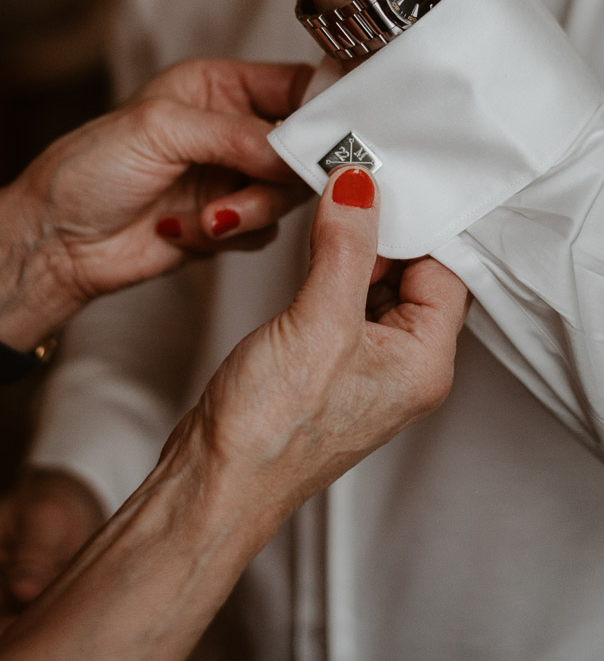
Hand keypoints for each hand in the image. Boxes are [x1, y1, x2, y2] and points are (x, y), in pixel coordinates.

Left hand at [0, 56, 314, 319]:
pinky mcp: (225, 223)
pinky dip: (230, 237)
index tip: (339, 137)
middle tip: (257, 187)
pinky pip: (265, 232)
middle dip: (282, 175)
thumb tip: (300, 149)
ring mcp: (229, 177)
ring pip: (288, 196)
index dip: (324, 110)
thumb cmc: (87, 170)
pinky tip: (182, 231)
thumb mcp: (159, 130)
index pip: (297, 86)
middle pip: (304, 147)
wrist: (56, 241)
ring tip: (206, 219)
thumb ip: (236, 134)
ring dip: (250, 211)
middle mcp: (229, 128)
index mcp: (214, 86)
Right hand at [0, 469, 104, 653]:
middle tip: (40, 650)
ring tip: (61, 648)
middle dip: (2, 654)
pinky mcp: (33, 629)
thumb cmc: (52, 502)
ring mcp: (3, 616)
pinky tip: (72, 649)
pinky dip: (47, 656)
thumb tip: (23, 591)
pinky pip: (33, 655)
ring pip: (4, 657)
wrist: (78, 507)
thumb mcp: (46, 514)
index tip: (7, 633)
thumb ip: (34, 551)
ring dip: (27, 658)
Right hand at [190, 164, 470, 512]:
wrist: (217, 479)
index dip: (414, 224)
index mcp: (424, 362)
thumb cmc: (273, 428)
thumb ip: (344, 248)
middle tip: (345, 187)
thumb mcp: (317, 321)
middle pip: (411, 276)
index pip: (444, 271)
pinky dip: (325, 274)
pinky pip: (339, 305)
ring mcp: (361, 368)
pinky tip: (304, 257)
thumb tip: (360, 188)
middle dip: (379, 231)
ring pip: (371, 288)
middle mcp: (402, 367)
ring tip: (323, 212)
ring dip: (349, 251)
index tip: (378, 181)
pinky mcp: (323, 367)